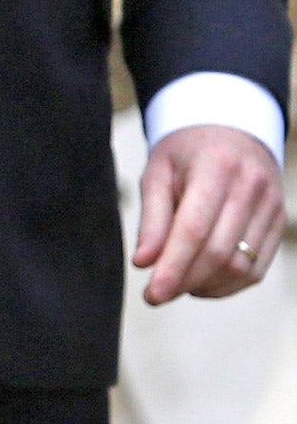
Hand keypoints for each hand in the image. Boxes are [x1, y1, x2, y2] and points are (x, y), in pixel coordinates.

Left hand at [134, 125, 284, 304]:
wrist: (230, 129)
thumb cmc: (186, 152)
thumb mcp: (158, 172)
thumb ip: (152, 218)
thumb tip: (143, 263)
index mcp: (215, 166)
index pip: (194, 228)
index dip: (173, 266)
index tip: (152, 294)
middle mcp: (250, 186)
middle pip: (219, 252)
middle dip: (185, 280)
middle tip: (157, 294)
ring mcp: (271, 205)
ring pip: (240, 267)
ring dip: (206, 286)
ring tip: (178, 284)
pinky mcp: (279, 222)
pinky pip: (257, 269)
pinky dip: (228, 285)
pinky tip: (203, 282)